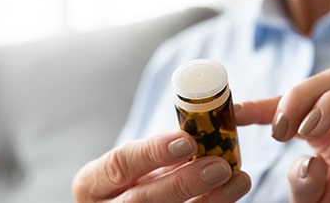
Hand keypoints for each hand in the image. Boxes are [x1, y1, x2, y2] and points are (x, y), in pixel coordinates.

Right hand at [72, 131, 250, 202]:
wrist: (134, 202)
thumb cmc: (136, 181)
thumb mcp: (138, 166)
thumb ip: (161, 153)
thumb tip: (202, 134)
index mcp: (93, 183)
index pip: (119, 164)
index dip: (152, 152)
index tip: (186, 140)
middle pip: (141, 199)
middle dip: (183, 182)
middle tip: (218, 165)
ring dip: (207, 201)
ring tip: (236, 181)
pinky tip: (230, 195)